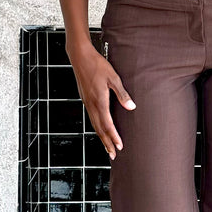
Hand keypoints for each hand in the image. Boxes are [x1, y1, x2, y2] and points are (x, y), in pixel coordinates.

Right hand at [66, 39, 135, 159]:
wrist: (80, 57)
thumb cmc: (98, 65)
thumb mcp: (114, 78)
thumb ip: (122, 94)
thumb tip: (131, 107)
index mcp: (99, 101)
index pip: (107, 124)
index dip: (114, 137)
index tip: (120, 147)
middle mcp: (91, 105)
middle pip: (99, 129)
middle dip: (107, 143)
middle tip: (113, 155)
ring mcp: (87, 103)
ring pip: (94, 125)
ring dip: (102, 137)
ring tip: (107, 147)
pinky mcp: (85, 99)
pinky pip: (92, 118)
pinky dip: (97, 128)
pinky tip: (100, 130)